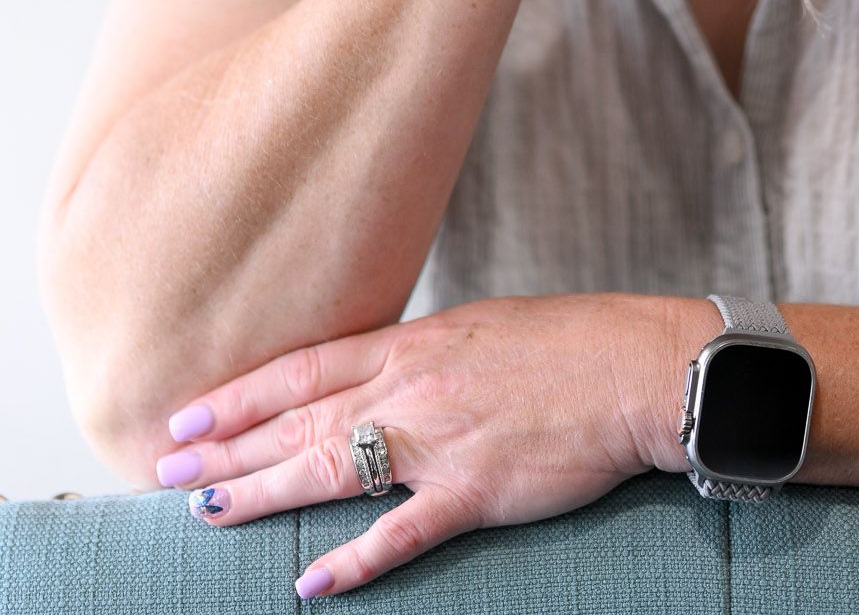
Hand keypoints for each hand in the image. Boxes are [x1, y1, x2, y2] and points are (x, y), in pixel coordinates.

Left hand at [154, 293, 659, 600]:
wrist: (638, 366)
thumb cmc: (571, 344)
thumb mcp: (484, 329)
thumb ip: (426, 355)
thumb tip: (382, 370)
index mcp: (416, 343)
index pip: (306, 367)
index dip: (241, 393)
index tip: (189, 413)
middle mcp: (413, 387)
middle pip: (300, 419)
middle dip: (228, 447)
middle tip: (165, 470)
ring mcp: (440, 439)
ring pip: (329, 467)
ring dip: (262, 493)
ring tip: (205, 514)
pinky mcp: (475, 489)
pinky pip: (401, 532)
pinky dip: (354, 560)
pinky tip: (309, 584)